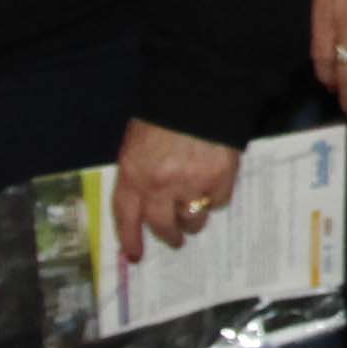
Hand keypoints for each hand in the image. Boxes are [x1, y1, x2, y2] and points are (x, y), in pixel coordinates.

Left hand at [109, 121, 244, 269]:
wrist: (201, 91)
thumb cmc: (164, 113)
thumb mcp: (138, 142)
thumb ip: (139, 173)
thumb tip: (142, 204)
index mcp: (134, 173)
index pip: (126, 217)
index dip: (130, 238)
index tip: (135, 255)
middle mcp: (159, 185)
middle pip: (163, 225)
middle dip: (169, 236)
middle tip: (175, 239)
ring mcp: (191, 184)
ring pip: (192, 220)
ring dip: (193, 218)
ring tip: (196, 207)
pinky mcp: (220, 180)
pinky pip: (218, 203)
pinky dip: (216, 197)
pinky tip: (214, 182)